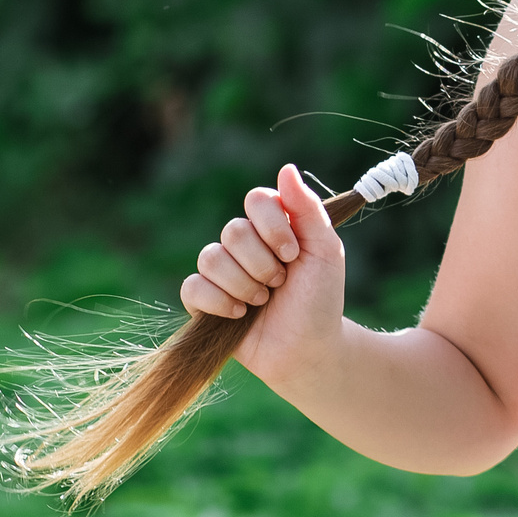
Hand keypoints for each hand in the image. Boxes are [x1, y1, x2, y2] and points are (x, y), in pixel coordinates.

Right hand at [182, 164, 346, 381]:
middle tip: (280, 284)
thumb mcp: (325, 251)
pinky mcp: (204, 301)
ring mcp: (222, 271)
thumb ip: (307, 209)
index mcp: (272, 226)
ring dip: (243, 285)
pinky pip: (192, 287)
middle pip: (233, 231)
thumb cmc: (320, 299)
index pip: (256, 200)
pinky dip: (218, 301)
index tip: (292, 254)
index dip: (271, 227)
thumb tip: (286, 168)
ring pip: (211, 258)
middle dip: (262, 264)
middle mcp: (244, 244)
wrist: (309, 348)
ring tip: (262, 302)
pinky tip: (239, 315)